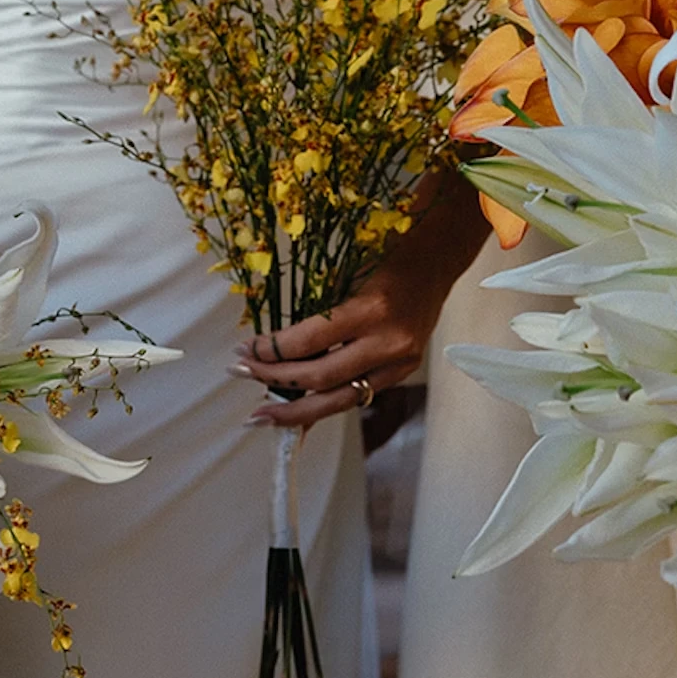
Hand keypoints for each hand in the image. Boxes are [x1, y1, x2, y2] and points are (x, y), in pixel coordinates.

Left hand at [233, 264, 445, 429]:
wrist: (436, 264)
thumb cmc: (385, 260)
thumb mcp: (347, 277)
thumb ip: (317, 317)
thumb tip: (272, 349)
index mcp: (372, 310)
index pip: (310, 341)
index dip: (271, 350)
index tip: (244, 349)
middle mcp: (388, 342)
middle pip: (321, 377)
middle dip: (274, 379)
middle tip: (241, 372)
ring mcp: (399, 364)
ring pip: (339, 401)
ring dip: (295, 411)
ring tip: (261, 415)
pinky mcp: (401, 374)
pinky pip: (355, 398)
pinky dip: (322, 407)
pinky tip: (296, 416)